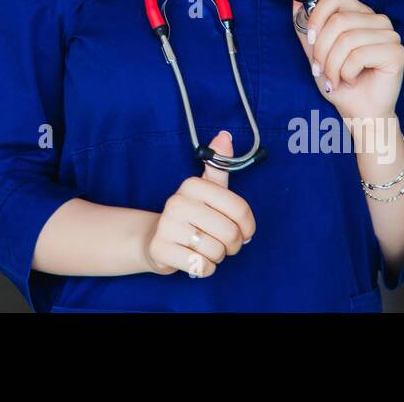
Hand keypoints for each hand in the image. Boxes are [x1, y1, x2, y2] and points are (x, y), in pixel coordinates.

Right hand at [143, 131, 256, 277]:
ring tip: (206, 248)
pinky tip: (194, 259)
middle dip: (232, 245)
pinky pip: (200, 266)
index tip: (244, 231)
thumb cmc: (191, 215)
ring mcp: (166, 225)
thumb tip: (224, 136)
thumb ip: (218, 166)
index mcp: (192, 185)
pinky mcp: (159, 249)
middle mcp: (177, 201)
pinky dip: (204, 268)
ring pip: (216, 251)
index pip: (239, 209)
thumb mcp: (206, 190)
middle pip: (229, 233)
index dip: (248, 226)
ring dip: (217, 256)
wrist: (155, 238)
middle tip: (224, 244)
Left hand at [292, 0, 403, 120]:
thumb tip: (295, 2)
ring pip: (347, 39)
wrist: (358, 112)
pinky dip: (347, 72)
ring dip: (332, 65)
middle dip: (322, 50)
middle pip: (339, 20)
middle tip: (320, 69)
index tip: (310, 39)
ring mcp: (391, 35)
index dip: (317, 16)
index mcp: (360, 14)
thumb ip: (306, 29)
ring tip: (334, 79)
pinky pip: (359, 55)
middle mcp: (378, 20)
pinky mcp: (397, 53)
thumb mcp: (316, 53)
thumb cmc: (339, 83)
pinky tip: (351, 80)